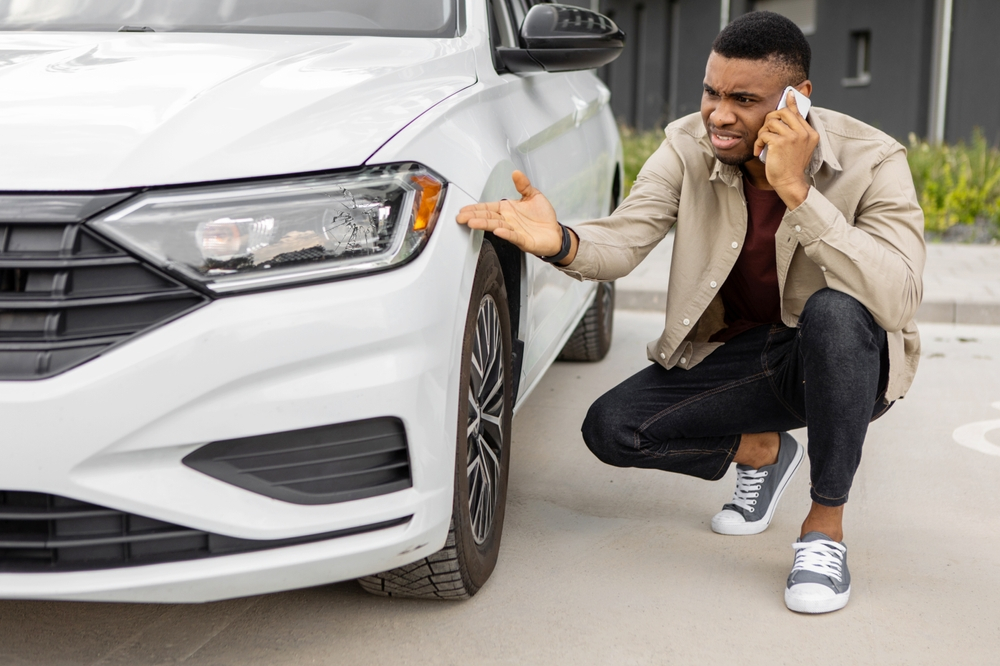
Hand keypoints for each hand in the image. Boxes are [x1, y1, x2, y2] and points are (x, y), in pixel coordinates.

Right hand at [456, 170, 564, 256]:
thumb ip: (523, 185)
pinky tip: (498, 231)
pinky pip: (513, 236)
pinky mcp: (523, 241)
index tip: (464, 209)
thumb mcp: (533, 196)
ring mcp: (514, 231)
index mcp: (508, 210)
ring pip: (496, 226)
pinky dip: (505, 234)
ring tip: (472, 223)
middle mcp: (508, 221)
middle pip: (488, 217)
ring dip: (484, 224)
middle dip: (474, 216)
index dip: (476, 208)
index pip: (488, 208)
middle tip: (461, 217)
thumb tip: (516, 173)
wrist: (556, 233)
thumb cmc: (543, 218)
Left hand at [753, 90, 818, 208]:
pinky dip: (758, 142)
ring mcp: (793, 137)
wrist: (790, 183)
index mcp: (810, 133)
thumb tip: (790, 115)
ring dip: (762, 132)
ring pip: (771, 122)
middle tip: (766, 131)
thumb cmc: (791, 167)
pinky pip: (764, 134)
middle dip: (770, 119)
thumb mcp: (799, 147)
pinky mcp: (780, 142)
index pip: (798, 113)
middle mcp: (804, 133)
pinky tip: (759, 151)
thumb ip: (796, 132)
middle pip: (783, 112)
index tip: (788, 93)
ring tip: (763, 144)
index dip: (791, 103)